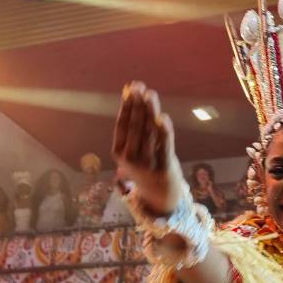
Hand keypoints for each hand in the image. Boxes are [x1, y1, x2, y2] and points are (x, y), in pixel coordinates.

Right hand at [112, 81, 183, 213]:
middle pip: (135, 126)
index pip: (122, 124)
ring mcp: (147, 164)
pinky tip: (162, 117)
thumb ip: (135, 128)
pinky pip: (164, 146)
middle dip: (137, 104)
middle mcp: (130, 158)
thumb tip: (132, 98)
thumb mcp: (134, 150)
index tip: (131, 88)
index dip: (126, 105)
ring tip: (149, 94)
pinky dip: (164, 132)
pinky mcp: (164, 167)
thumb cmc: (146, 167)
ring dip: (150, 111)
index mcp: (119, 152)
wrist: (159, 196)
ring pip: (148, 132)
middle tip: (140, 86)